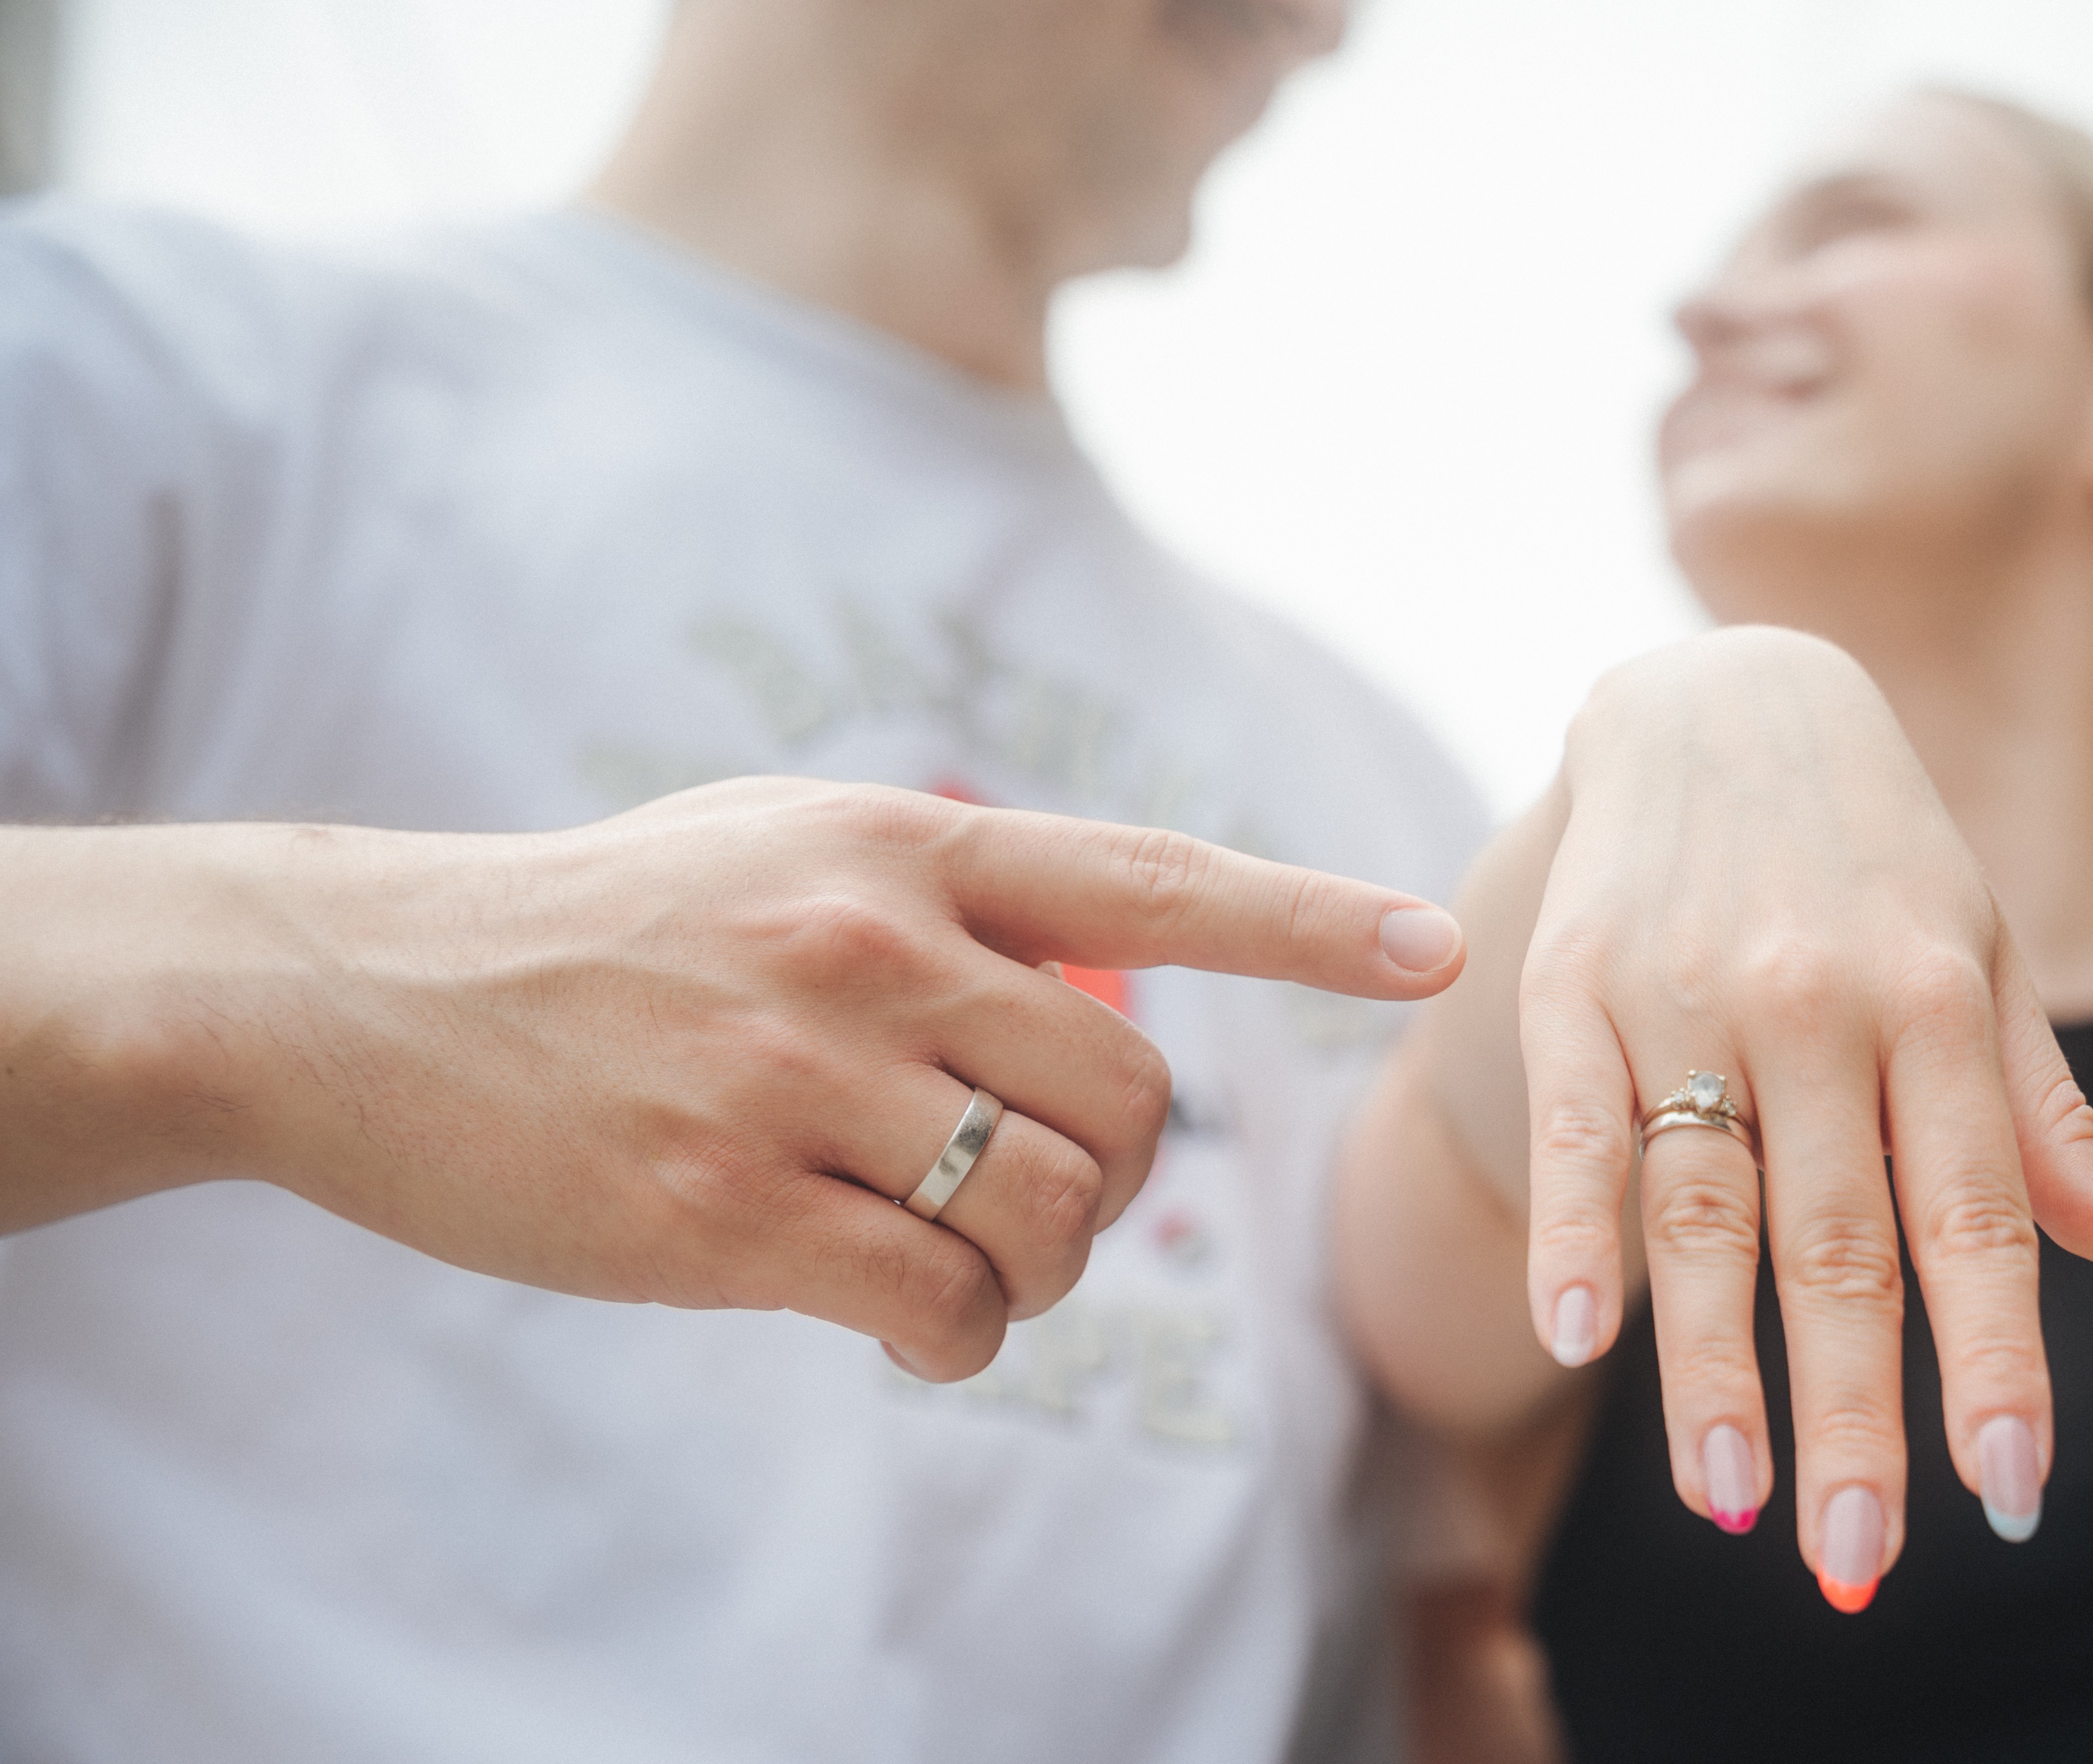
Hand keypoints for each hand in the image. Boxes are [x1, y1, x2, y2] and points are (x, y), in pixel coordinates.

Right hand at [0, 778, 1462, 1377]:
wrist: (366, 994)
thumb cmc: (600, 927)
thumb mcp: (776, 850)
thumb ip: (938, 900)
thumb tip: (1089, 999)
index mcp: (897, 847)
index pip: (1151, 880)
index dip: (1309, 918)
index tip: (1438, 947)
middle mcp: (867, 947)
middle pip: (1127, 1097)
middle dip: (1119, 1176)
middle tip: (1032, 1195)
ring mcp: (794, 1078)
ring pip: (1048, 1213)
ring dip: (1036, 1270)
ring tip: (951, 1264)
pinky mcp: (724, 1208)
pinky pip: (941, 1306)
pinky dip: (957, 1338)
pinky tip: (902, 1321)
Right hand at [1520, 628, 2092, 1600]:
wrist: (1723, 693)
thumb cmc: (1875, 854)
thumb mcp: (1983, 956)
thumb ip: (2045, 1119)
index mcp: (1936, 1000)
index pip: (1976, 1213)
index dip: (1992, 1358)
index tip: (2007, 1494)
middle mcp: (1818, 1000)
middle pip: (1836, 1238)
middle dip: (1849, 1411)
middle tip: (1857, 1558)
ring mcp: (1686, 989)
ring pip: (1703, 1205)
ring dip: (1711, 1364)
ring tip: (1724, 1504)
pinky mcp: (1573, 975)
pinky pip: (1581, 1124)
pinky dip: (1576, 1232)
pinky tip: (1574, 1340)